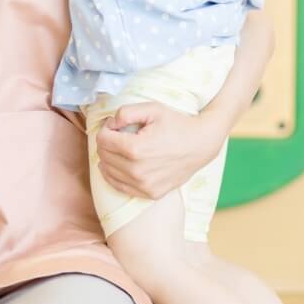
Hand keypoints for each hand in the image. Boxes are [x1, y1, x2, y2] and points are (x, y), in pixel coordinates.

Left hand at [95, 102, 225, 199]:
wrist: (200, 145)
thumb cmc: (176, 124)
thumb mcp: (152, 109)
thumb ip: (125, 112)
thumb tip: (110, 123)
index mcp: (135, 149)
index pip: (102, 140)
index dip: (106, 128)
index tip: (115, 124)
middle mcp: (137, 171)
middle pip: (104, 156)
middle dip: (106, 142)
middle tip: (118, 133)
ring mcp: (144, 186)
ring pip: (109, 172)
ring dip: (109, 158)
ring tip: (120, 147)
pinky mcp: (150, 194)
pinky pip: (120, 187)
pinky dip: (115, 175)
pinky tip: (120, 164)